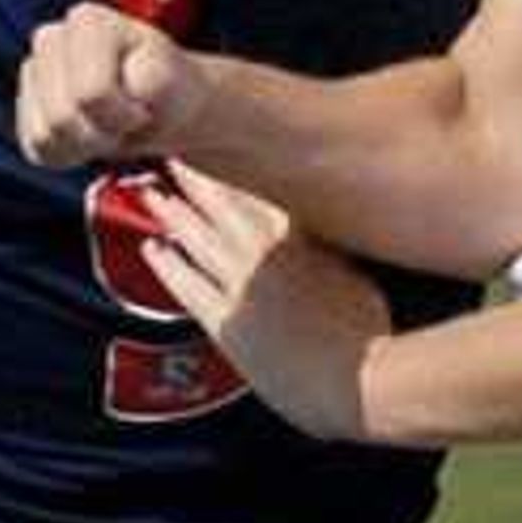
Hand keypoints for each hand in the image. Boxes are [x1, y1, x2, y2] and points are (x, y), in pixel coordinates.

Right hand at [19, 1, 196, 168]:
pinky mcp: (25, 106)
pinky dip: (68, 154)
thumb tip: (111, 88)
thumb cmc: (168, 90)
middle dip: (102, 133)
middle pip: (62, 119)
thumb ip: (152, 79)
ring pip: (44, 138)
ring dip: (86, 145)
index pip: (91, 94)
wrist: (161, 106)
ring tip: (108, 125)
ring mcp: (33, 71)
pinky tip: (89, 133)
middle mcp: (50, 38)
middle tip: (126, 121)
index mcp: (87, 21)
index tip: (142, 106)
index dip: (124, 115)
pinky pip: (37, 150)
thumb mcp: (173, 81)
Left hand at [138, 171, 388, 440]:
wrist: (358, 383)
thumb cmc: (371, 331)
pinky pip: (186, 285)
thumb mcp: (360, 266)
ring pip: (196, 238)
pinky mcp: (224, 322)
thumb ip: (332, 236)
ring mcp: (241, 285)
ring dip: (172, 214)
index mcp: (301, 232)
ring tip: (150, 193)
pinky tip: (153, 249)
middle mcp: (265, 250)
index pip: (258, 183)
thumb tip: (325, 214)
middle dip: (192, 176)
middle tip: (168, 152)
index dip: (231, 161)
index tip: (213, 139)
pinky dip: (167, 265)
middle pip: (219, 202)